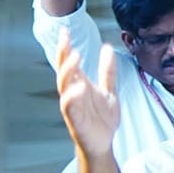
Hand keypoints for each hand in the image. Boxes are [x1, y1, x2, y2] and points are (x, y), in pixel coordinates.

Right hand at [52, 35, 120, 155]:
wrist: (104, 141)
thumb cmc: (103, 117)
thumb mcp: (109, 90)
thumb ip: (108, 71)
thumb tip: (108, 48)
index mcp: (80, 84)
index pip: (70, 62)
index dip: (67, 47)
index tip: (66, 31)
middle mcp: (73, 92)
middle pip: (64, 70)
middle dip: (63, 54)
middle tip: (65, 38)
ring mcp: (72, 105)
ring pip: (64, 85)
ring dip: (68, 70)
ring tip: (75, 56)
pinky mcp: (74, 118)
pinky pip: (69, 106)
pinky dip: (72, 96)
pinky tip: (79, 87)